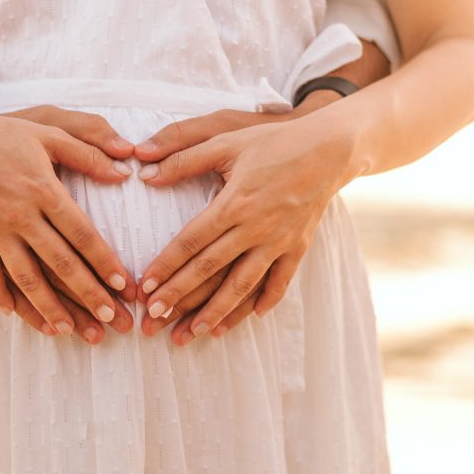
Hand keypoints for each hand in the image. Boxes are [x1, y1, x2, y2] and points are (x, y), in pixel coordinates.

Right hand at [0, 107, 135, 336]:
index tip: (123, 284)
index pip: (81, 233)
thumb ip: (88, 153)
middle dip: (87, 294)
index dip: (104, 261)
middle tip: (111, 318)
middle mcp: (19, 215)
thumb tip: (125, 171)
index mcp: (43, 189)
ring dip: (48, 307)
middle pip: (59, 262)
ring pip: (25, 277)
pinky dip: (2, 297)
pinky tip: (17, 315)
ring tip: (69, 330)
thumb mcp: (48, 134)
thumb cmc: (4, 136)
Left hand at [134, 111, 354, 339]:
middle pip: (211, 268)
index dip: (166, 265)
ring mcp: (279, 241)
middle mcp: (256, 227)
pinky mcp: (298, 246)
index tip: (144, 286)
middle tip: (154, 318)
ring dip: (218, 310)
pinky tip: (251, 318)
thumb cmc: (273, 142)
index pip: (192, 241)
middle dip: (180, 296)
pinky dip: (267, 300)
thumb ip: (183, 158)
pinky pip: (281, 280)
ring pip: (244, 284)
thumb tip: (145, 173)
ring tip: (195, 332)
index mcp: (234, 202)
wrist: (329, 149)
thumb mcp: (226, 141)